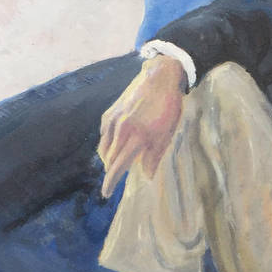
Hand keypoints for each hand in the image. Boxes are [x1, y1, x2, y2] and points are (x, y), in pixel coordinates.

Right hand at [98, 55, 186, 197]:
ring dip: (108, 159)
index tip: (106, 193)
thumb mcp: (166, 134)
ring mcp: (113, 120)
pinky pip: (103, 134)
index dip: (111, 181)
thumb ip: (154, 156)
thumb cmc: (168, 107)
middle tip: (114, 180)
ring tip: (114, 165)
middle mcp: (121, 129)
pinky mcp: (110, 112)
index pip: (119, 166)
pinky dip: (106, 144)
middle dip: (110, 172)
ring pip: (104, 147)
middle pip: (109, 159)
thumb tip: (147, 176)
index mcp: (137, 137)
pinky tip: (113, 146)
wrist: (159, 77)